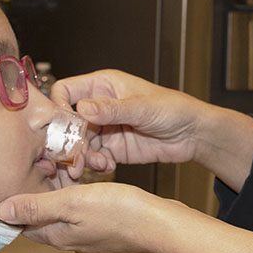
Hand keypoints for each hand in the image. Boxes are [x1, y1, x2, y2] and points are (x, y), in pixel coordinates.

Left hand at [0, 181, 252, 252]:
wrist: (163, 226)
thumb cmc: (121, 212)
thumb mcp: (73, 203)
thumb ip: (38, 206)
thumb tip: (0, 210)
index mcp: (58, 235)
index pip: (23, 223)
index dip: (15, 201)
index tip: (12, 177)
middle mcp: (71, 240)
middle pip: (43, 218)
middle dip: (36, 196)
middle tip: (36, 167)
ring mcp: (91, 237)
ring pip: (64, 215)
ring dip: (58, 195)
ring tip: (59, 169)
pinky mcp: (109, 230)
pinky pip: (84, 213)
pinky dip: (79, 198)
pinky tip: (86, 183)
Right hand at [50, 69, 204, 170]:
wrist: (193, 135)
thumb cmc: (174, 109)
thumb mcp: (143, 107)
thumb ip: (113, 110)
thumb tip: (83, 108)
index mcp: (103, 85)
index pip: (66, 91)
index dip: (59, 108)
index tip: (62, 127)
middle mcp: (100, 106)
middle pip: (69, 123)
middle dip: (70, 141)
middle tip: (76, 157)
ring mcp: (105, 129)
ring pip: (79, 143)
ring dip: (82, 157)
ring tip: (96, 165)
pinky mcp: (112, 148)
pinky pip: (94, 158)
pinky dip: (96, 165)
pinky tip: (108, 167)